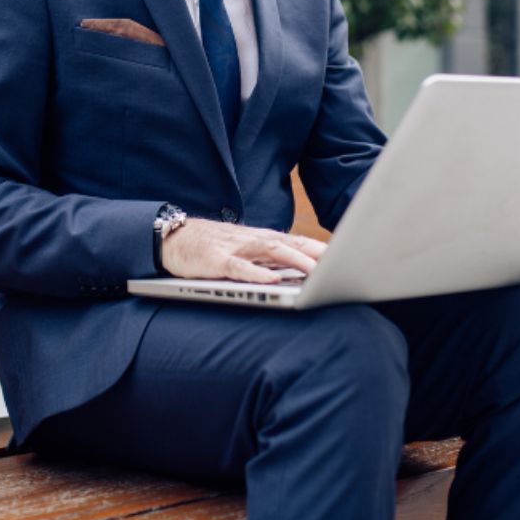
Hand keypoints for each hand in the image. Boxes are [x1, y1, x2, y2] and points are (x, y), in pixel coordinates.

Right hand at [161, 217, 327, 282]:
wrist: (171, 238)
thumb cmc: (211, 248)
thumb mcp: (243, 252)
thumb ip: (268, 259)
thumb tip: (299, 271)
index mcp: (260, 239)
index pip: (296, 241)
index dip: (321, 249)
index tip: (348, 257)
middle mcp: (251, 240)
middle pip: (290, 244)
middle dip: (316, 254)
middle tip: (342, 265)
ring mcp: (234, 248)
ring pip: (269, 251)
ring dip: (294, 261)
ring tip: (316, 273)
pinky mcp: (215, 261)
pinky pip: (238, 267)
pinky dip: (256, 273)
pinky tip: (272, 281)